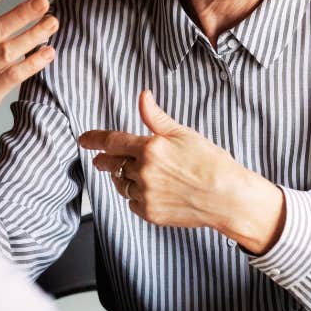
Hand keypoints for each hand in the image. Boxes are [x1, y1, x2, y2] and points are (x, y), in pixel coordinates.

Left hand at [80, 90, 286, 254]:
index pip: (112, 141)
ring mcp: (146, 194)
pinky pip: (132, 202)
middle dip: (105, 160)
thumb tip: (143, 96)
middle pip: (112, 164)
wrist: (227, 197)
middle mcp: (144, 172)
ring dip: (124, 178)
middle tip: (102, 160)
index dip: (94, 139)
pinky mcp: (150, 213)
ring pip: (122, 184)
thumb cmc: (211, 163)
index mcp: (151, 148)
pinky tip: (153, 191)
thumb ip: (157, 117)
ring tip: (140, 175)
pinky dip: (137, 196)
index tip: (83, 139)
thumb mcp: (185, 134)